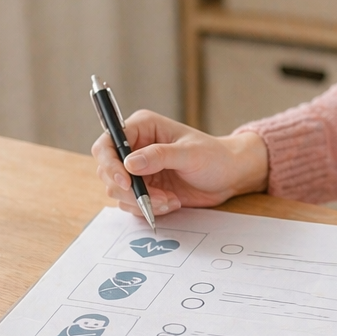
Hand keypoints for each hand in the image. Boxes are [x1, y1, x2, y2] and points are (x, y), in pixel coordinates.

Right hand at [91, 110, 268, 217]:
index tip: (126, 182)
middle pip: (107, 170)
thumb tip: (130, 163)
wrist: (229, 176)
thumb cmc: (215, 156)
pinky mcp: (144, 188)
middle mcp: (135, 147)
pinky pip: (130, 203)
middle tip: (156, 198)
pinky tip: (171, 203)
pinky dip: (147, 208)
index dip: (110, 163)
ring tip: (170, 200)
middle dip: (129, 190)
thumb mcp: (190, 154)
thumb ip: (160, 156)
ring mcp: (138, 169)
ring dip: (141, 201)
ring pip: (118, 191)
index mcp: (142, 127)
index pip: (108, 143)